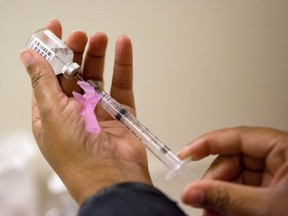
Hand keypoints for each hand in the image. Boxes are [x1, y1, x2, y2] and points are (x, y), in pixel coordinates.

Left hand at [20, 19, 151, 203]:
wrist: (111, 176)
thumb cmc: (76, 154)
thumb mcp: (52, 113)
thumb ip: (42, 81)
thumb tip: (27, 56)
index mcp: (51, 113)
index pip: (47, 76)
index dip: (50, 52)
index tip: (55, 29)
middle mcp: (73, 111)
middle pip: (73, 74)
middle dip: (75, 52)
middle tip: (80, 36)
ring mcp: (98, 111)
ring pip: (98, 77)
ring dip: (98, 56)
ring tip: (100, 38)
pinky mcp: (120, 112)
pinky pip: (121, 84)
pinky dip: (123, 65)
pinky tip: (123, 47)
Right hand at [178, 126, 287, 215]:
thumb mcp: (267, 207)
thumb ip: (226, 198)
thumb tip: (192, 191)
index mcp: (283, 148)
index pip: (236, 136)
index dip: (206, 143)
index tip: (186, 154)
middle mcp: (278, 158)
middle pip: (232, 159)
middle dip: (214, 182)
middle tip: (201, 200)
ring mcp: (275, 174)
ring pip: (236, 177)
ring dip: (220, 195)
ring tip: (211, 212)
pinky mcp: (273, 190)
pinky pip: (243, 190)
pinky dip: (231, 203)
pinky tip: (223, 213)